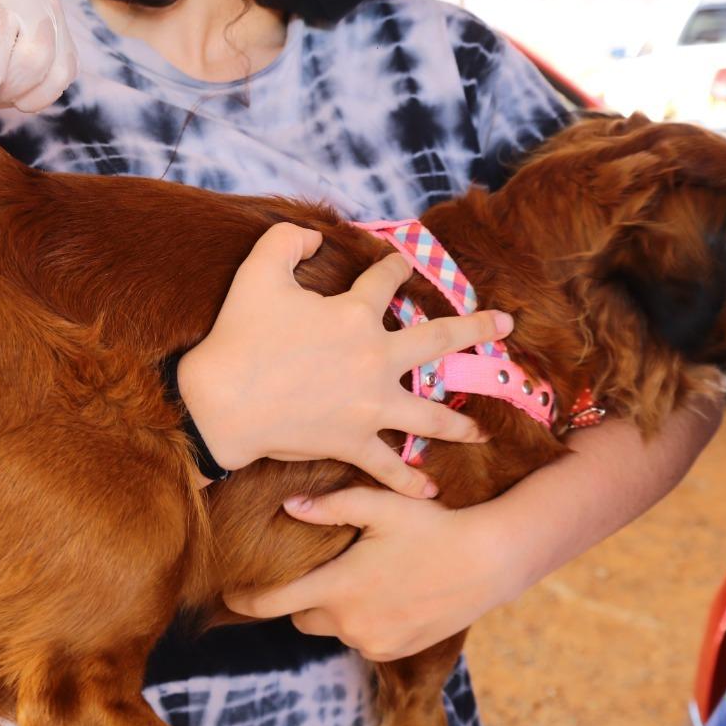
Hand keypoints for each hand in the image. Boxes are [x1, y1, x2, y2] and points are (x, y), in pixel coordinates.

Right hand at [178, 223, 512, 497]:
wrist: (221, 404)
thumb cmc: (238, 337)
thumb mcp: (258, 272)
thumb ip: (286, 240)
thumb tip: (313, 233)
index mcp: (354, 314)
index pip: (385, 280)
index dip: (394, 265)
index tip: (402, 260)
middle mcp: (375, 358)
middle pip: (437, 341)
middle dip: (475, 328)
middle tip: (504, 325)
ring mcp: (369, 405)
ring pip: (429, 414)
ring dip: (459, 422)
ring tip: (481, 430)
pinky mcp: (353, 443)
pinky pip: (388, 467)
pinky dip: (409, 483)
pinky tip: (430, 492)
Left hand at [225, 487, 526, 661]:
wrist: (489, 562)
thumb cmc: (433, 526)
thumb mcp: (381, 506)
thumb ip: (331, 506)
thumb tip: (287, 507)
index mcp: (339, 587)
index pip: (274, 602)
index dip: (246, 601)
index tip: (227, 598)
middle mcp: (351, 623)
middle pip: (302, 617)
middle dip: (303, 597)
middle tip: (323, 568)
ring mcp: (374, 642)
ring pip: (334, 629)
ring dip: (337, 609)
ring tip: (364, 576)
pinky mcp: (395, 652)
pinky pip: (362, 638)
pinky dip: (363, 621)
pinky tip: (387, 593)